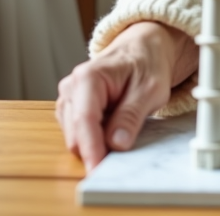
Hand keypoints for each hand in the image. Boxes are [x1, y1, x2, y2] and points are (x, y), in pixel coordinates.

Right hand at [55, 21, 198, 170]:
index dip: (91, 150)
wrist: (143, 48)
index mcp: (88, 78)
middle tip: (123, 154)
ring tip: (124, 127)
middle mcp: (71, 88)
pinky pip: (79, 134)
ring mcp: (69, 99)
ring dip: (96, 143)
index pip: (84, 121)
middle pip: (75, 134)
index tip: (99, 171)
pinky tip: (114, 126)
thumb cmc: (146, 63)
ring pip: (75, 137)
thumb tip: (116, 144)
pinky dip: (95, 138)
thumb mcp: (150, 88)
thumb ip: (131, 115)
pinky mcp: (72, 109)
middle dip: (95, 149)